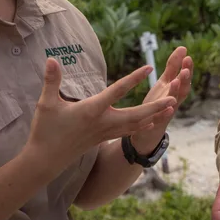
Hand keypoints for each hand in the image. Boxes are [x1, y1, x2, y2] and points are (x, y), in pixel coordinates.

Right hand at [24, 59, 175, 178]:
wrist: (45, 161)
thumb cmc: (45, 130)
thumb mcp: (46, 104)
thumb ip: (51, 81)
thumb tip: (51, 58)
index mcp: (92, 110)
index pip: (117, 91)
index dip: (133, 79)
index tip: (149, 68)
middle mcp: (103, 122)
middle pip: (135, 114)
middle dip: (155, 106)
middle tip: (174, 97)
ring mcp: (105, 132)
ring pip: (136, 124)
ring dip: (154, 116)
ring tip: (171, 106)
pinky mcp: (104, 138)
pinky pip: (129, 131)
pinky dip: (143, 125)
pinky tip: (153, 121)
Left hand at [130, 46, 192, 154]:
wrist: (148, 130)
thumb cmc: (158, 103)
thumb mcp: (164, 83)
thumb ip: (173, 67)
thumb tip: (183, 48)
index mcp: (173, 89)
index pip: (182, 76)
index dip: (185, 66)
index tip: (185, 53)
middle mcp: (173, 100)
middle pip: (182, 89)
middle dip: (185, 78)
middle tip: (186, 66)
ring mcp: (167, 112)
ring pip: (175, 101)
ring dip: (176, 91)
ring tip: (176, 80)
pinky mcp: (158, 123)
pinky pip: (163, 118)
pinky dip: (167, 112)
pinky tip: (169, 106)